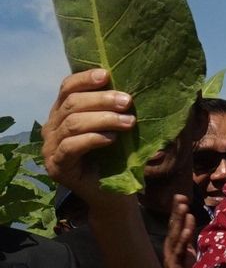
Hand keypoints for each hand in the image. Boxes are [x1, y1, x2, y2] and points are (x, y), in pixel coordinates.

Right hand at [41, 70, 135, 208]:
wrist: (113, 192)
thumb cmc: (116, 156)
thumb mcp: (116, 126)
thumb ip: (115, 108)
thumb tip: (131, 87)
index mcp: (63, 112)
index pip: (67, 87)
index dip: (85, 78)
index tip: (107, 75)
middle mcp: (52, 127)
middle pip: (71, 104)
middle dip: (102, 99)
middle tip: (127, 101)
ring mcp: (51, 148)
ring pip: (72, 123)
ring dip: (103, 119)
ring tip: (128, 122)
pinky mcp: (57, 166)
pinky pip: (70, 146)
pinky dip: (93, 139)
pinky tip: (111, 139)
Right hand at [164, 194, 197, 267]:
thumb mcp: (187, 254)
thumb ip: (188, 240)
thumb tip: (192, 223)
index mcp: (173, 246)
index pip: (175, 225)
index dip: (177, 211)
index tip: (181, 196)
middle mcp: (170, 250)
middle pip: (173, 228)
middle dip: (176, 212)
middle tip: (181, 197)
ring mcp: (172, 259)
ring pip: (175, 237)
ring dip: (180, 222)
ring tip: (185, 208)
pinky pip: (180, 251)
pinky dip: (184, 239)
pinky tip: (188, 229)